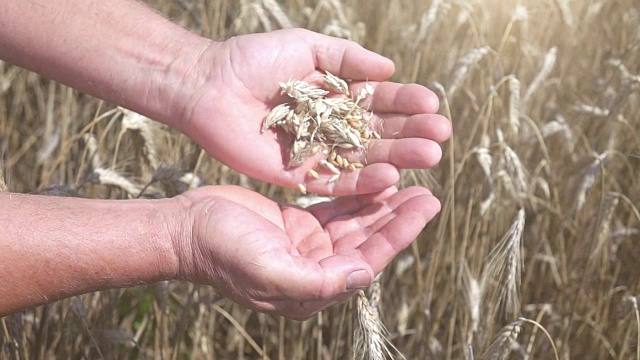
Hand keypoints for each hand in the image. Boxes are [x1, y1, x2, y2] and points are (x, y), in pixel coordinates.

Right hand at [173, 185, 439, 319]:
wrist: (187, 229)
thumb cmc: (222, 252)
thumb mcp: (269, 271)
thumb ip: (318, 281)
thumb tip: (365, 274)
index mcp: (314, 289)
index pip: (368, 260)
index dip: (399, 233)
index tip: (426, 205)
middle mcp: (317, 270)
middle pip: (368, 241)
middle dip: (399, 218)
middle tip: (429, 191)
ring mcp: (309, 246)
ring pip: (355, 224)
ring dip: (382, 204)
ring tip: (411, 182)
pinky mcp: (298, 224)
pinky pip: (336, 209)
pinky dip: (356, 196)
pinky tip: (376, 180)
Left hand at [180, 29, 450, 195]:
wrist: (208, 85)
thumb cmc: (254, 59)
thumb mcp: (307, 47)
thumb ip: (348, 58)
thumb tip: (390, 68)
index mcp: (334, 96)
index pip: (378, 102)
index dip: (405, 103)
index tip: (432, 104)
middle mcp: (330, 127)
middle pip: (377, 133)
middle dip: (410, 133)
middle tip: (441, 136)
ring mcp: (316, 152)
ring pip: (363, 158)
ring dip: (397, 158)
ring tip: (430, 156)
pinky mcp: (298, 175)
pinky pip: (334, 180)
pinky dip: (362, 180)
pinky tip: (391, 176)